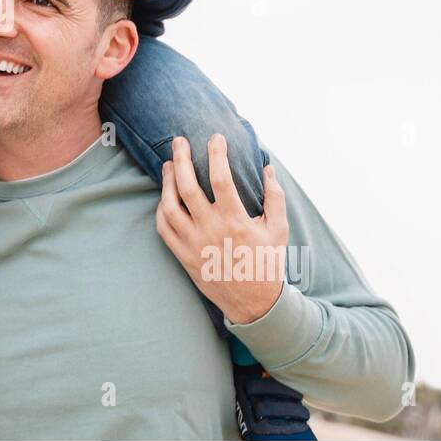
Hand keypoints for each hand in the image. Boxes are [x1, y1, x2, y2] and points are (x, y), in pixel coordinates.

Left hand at [154, 133, 289, 324]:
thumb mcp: (279, 229)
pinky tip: (165, 196)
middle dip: (180, 160)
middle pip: (187, 187)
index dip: (217, 155)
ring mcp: (194, 244)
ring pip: (170, 207)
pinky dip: (161, 209)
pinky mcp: (183, 256)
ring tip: (168, 164)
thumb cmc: (266, 262)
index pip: (221, 179)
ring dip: (166, 182)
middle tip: (179, 141)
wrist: (253, 303)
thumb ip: (275, 197)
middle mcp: (211, 230)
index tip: (216, 137)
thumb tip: (268, 168)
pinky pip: (164, 228)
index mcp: (235, 221)